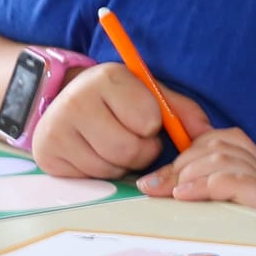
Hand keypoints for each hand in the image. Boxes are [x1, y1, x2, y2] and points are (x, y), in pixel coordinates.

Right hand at [31, 64, 211, 180]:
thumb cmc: (119, 98)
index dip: (153, 124)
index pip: (149, 119)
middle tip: (134, 137)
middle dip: (142, 150)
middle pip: (129, 150)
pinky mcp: (46, 155)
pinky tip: (96, 152)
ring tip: (114, 141)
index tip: (145, 118)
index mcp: (108, 78)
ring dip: (122, 163)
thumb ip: (181, 111)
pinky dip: (102, 171)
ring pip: (110, 168)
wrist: (65, 98)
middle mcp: (76, 100)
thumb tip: (209, 135)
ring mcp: (56, 129)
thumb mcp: (149, 94)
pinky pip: (90, 178)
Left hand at [136, 128, 255, 218]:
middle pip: (223, 145)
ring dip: (189, 172)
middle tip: (158, 189)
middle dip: (183, 162)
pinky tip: (185, 197)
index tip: (160, 178)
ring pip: (227, 157)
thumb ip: (190, 199)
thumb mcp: (207, 225)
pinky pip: (239, 179)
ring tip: (172, 196)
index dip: (191, 148)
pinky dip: (206, 183)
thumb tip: (151, 183)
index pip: (229, 139)